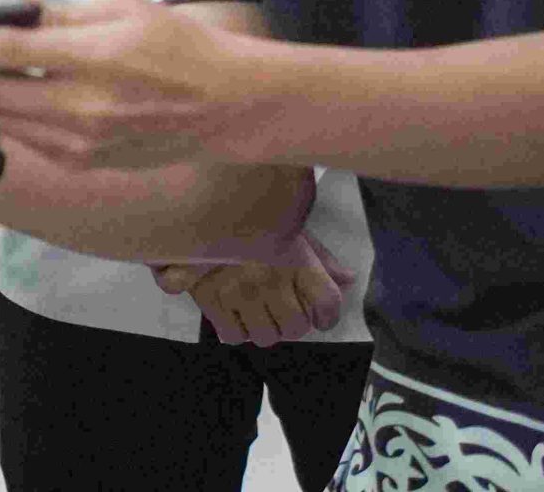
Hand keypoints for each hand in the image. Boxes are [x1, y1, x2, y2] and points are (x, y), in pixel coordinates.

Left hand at [0, 0, 255, 170]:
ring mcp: (78, 141)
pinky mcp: (79, 159)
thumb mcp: (121, 9)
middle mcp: (80, 107)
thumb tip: (14, 10)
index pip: (10, 52)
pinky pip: (20, 138)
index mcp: (92, 60)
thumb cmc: (177, 45)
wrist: (227, 107)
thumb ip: (60, 16)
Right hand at [153, 231, 353, 345]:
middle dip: (294, 323)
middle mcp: (270, 278)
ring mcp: (239, 292)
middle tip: (284, 311)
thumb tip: (348, 279)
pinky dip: (236, 329)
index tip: (319, 314)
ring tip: (258, 311)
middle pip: (297, 328)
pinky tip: (234, 311)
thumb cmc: (249, 218)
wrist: (195, 207)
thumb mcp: (289, 229)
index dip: (327, 315)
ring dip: (265, 328)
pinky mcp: (211, 299)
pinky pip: (233, 336)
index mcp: (295, 257)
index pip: (327, 303)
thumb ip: (320, 257)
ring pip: (266, 337)